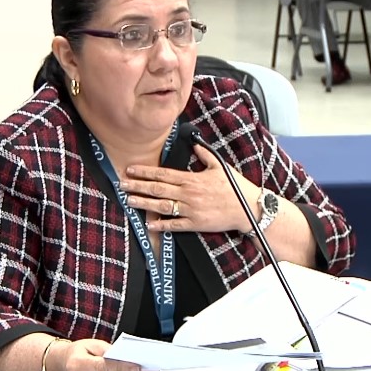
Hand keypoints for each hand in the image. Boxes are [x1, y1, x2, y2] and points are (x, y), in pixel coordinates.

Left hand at [121, 144, 260, 233]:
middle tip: (122, 185)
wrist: (248, 208)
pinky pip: (175, 225)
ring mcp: (191, 209)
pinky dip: (162, 225)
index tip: (131, 170)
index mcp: (192, 179)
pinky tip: (149, 224)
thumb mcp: (221, 166)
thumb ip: (205, 155)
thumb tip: (195, 145)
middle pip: (158, 189)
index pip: (163, 174)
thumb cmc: (235, 187)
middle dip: (138, 187)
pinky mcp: (196, 223)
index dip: (145, 172)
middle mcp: (189, 194)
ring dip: (144, 204)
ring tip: (129, 201)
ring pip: (162, 206)